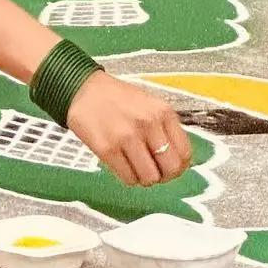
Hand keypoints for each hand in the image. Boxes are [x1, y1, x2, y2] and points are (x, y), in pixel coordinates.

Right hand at [65, 72, 192, 186]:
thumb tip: (177, 160)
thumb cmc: (115, 98)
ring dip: (143, 177)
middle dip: (163, 175)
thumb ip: (165, 128)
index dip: (179, 166)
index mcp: (162, 112)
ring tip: (134, 166)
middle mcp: (148, 124)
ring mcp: (127, 137)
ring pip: (149, 178)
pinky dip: (127, 177)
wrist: (81, 89)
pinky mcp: (107, 149)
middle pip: (170, 169)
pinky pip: (128, 178)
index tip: (168, 166)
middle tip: (152, 170)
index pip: (185, 154)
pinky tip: (122, 164)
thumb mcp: (150, 105)